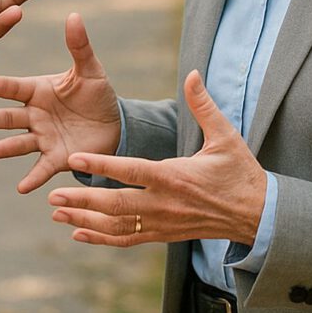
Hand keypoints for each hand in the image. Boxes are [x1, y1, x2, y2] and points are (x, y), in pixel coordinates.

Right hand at [0, 13, 120, 192]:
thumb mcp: (90, 70)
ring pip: (19, 143)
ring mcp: (42, 138)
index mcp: (39, 90)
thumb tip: (74, 15)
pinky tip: (21, 187)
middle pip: (9, 117)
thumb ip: (79, 46)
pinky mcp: (55, 158)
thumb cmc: (97, 94)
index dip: (0, 87)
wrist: (116, 126)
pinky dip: (32, 178)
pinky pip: (40, 168)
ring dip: (4, 147)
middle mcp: (35, 115)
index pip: (15, 88)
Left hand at [47, 70, 266, 246]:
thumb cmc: (240, 172)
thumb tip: (193, 73)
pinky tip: (77, 232)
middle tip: (54, 193)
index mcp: (175, 177)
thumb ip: (203, 105)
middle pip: (117, 204)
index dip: (102, 167)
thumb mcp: (225, 136)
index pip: (132, 171)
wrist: (258, 216)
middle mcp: (164, 204)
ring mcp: (162, 224)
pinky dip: (101, 237)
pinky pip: (127, 239)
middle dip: (83, 200)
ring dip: (85, 220)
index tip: (74, 160)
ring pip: (117, 225)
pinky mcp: (162, 235)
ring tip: (56, 211)